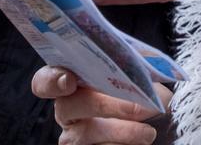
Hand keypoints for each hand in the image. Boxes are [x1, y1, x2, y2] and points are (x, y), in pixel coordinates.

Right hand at [31, 66, 171, 144]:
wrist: (156, 123)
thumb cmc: (142, 93)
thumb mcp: (140, 73)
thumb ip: (136, 64)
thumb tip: (144, 66)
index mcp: (73, 82)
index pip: (45, 81)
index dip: (52, 80)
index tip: (70, 80)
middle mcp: (67, 110)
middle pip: (68, 106)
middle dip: (106, 105)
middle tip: (139, 108)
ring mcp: (74, 137)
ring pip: (86, 135)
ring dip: (122, 132)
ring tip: (148, 132)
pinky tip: (140, 144)